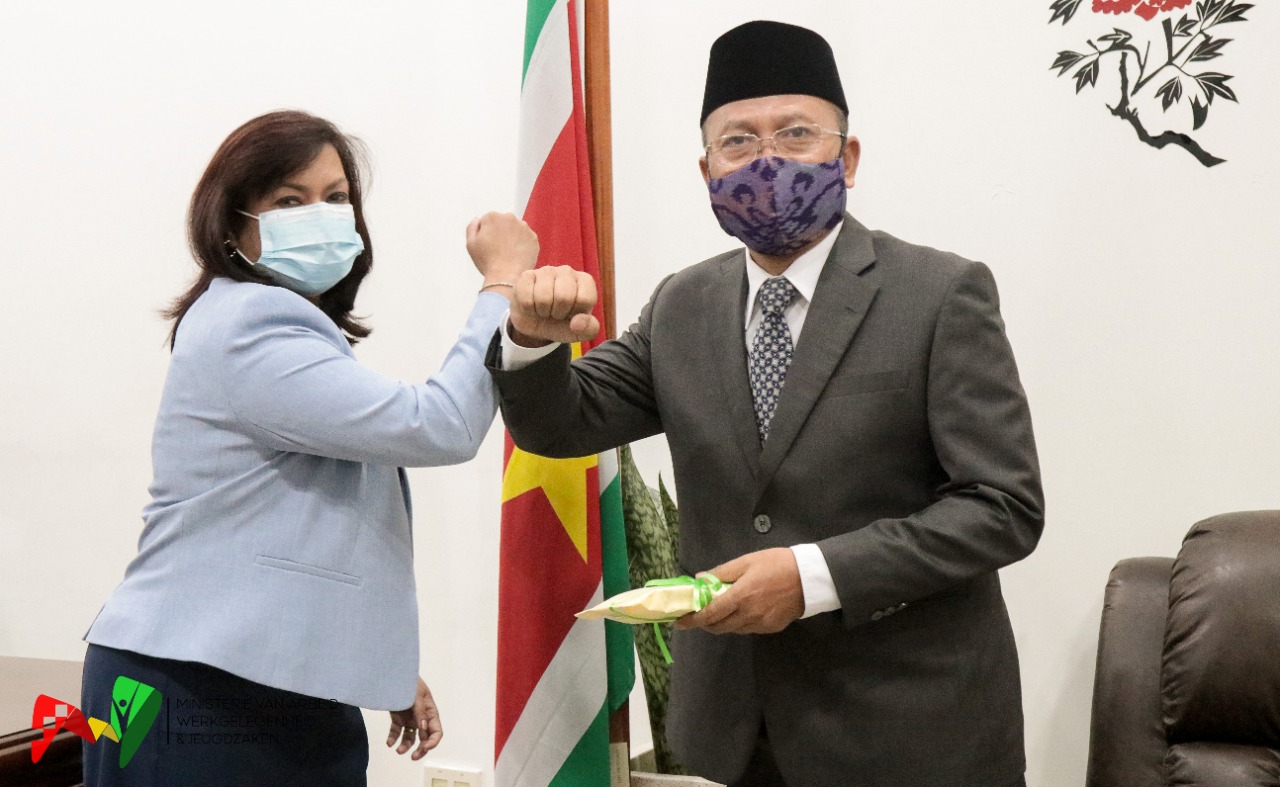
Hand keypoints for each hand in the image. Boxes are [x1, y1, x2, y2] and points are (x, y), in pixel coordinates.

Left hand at [386, 676, 441, 760]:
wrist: (394, 674)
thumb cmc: (410, 681)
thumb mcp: (417, 694)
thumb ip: (420, 711)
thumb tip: (423, 727)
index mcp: (430, 712)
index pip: (436, 731)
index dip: (433, 741)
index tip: (425, 747)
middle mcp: (421, 718)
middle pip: (424, 738)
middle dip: (421, 749)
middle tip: (414, 757)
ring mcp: (409, 719)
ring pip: (410, 738)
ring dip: (406, 746)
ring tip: (398, 750)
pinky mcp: (398, 718)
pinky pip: (396, 732)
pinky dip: (393, 738)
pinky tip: (389, 743)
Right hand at [466, 212, 538, 287]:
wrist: (506, 276)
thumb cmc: (487, 262)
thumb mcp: (470, 243)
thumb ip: (472, 227)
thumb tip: (478, 220)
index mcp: (492, 217)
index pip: (488, 221)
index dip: (486, 234)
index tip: (488, 245)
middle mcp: (509, 218)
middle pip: (503, 223)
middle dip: (500, 233)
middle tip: (498, 250)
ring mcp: (524, 227)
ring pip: (516, 230)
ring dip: (512, 238)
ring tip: (507, 254)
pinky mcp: (533, 238)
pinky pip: (526, 239)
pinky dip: (522, 245)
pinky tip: (516, 256)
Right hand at [507, 265, 600, 346]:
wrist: (534, 322)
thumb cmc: (561, 323)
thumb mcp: (580, 332)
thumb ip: (589, 329)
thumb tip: (577, 323)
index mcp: (585, 282)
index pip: (585, 298)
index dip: (576, 314)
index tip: (572, 314)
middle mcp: (568, 271)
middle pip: (564, 297)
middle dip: (558, 313)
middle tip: (556, 313)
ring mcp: (546, 271)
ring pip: (543, 297)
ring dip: (542, 311)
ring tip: (544, 309)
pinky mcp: (526, 275)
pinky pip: (526, 298)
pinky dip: (529, 309)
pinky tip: (532, 305)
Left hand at [675, 548, 804, 634]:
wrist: (810, 577)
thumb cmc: (777, 564)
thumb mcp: (747, 561)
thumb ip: (722, 572)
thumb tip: (700, 579)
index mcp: (741, 596)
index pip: (710, 614)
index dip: (692, 620)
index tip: (679, 622)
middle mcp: (749, 614)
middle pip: (718, 627)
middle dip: (704, 623)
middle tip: (697, 615)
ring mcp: (761, 624)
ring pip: (732, 630)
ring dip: (721, 623)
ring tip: (718, 611)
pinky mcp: (771, 628)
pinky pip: (747, 629)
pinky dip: (738, 623)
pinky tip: (740, 612)